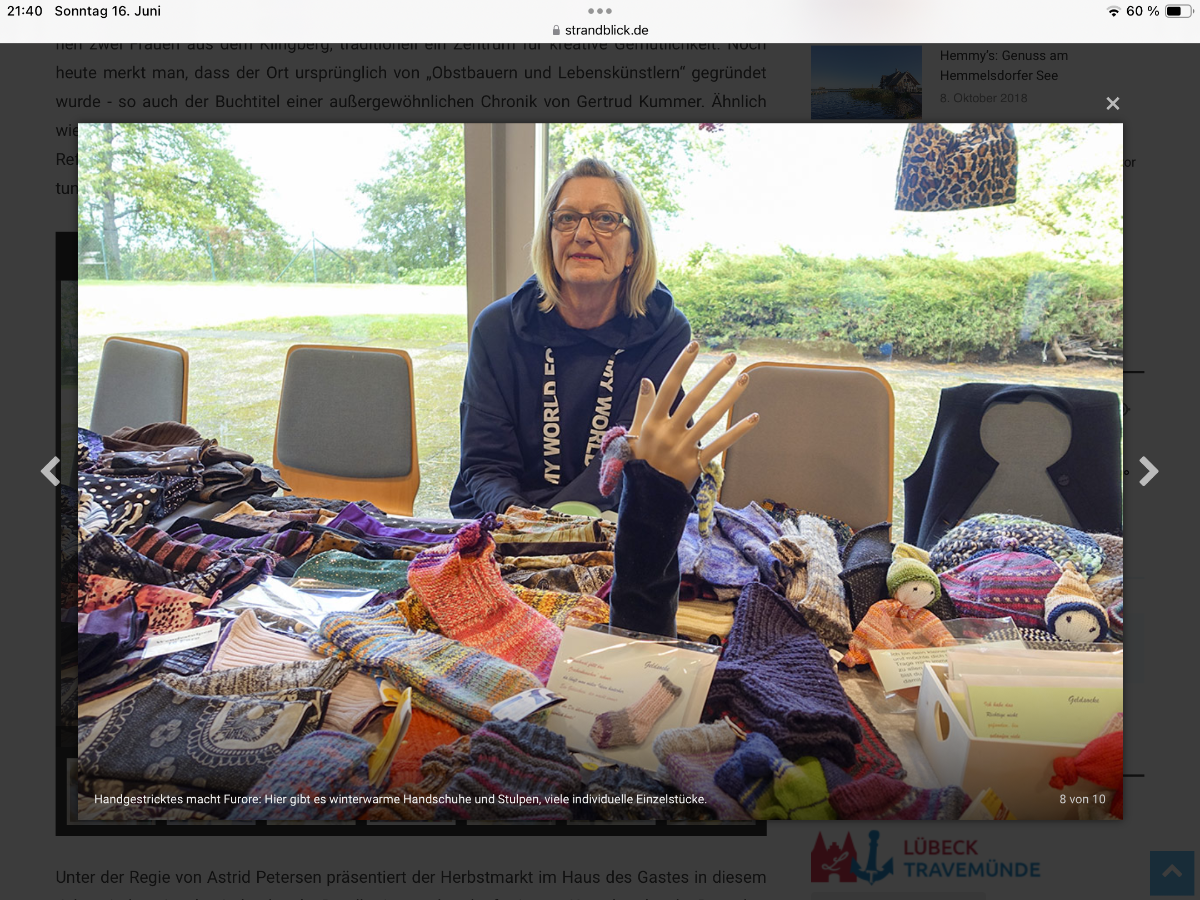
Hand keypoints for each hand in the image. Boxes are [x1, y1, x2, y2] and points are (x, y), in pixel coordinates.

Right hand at [628, 341, 759, 490]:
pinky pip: (720, 446)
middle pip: (693, 399)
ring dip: (729, 397)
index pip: (668, 387)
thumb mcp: (634, 433)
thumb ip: (642, 406)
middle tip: (730, 357)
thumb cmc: (639, 462)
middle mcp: (668, 433)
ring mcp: (683, 449)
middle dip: (713, 376)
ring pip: (710, 419)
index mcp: (651, 422)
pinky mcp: (696, 465)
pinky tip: (753, 417)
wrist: (645, 498)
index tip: (694, 345)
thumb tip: (647, 380)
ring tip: (745, 378)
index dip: (681, 365)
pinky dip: (737, 432)